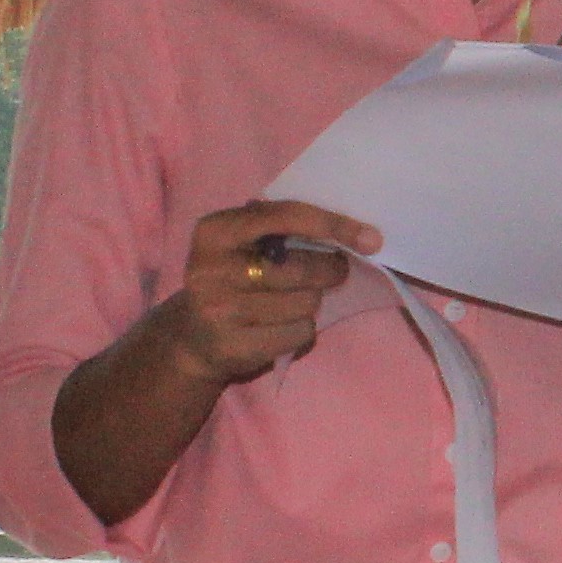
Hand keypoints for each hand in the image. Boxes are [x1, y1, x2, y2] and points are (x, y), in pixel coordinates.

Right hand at [157, 201, 382, 386]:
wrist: (190, 339)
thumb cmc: (231, 280)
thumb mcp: (240, 244)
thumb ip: (278, 228)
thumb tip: (353, 233)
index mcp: (215, 231)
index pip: (286, 216)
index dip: (333, 225)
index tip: (371, 238)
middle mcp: (212, 268)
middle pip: (302, 268)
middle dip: (329, 271)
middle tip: (334, 272)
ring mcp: (220, 310)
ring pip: (306, 303)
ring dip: (311, 304)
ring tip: (290, 303)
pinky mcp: (234, 346)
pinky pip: (299, 333)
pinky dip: (302, 330)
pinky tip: (279, 328)